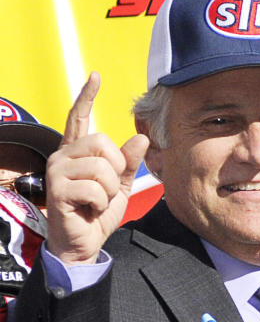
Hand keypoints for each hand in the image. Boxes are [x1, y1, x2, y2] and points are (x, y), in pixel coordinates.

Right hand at [44, 73, 148, 264]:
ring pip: (101, 167)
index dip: (87, 97)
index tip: (96, 76)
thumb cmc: (97, 213)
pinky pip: (96, 188)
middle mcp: (62, 156)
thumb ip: (129, 163)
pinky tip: (88, 209)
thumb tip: (141, 137)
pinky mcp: (57, 189)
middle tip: (106, 190)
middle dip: (115, 169)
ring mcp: (57, 172)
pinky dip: (101, 203)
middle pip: (102, 142)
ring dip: (109, 189)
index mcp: (77, 153)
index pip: (79, 118)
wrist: (83, 244)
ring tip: (97, 201)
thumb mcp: (119, 186)